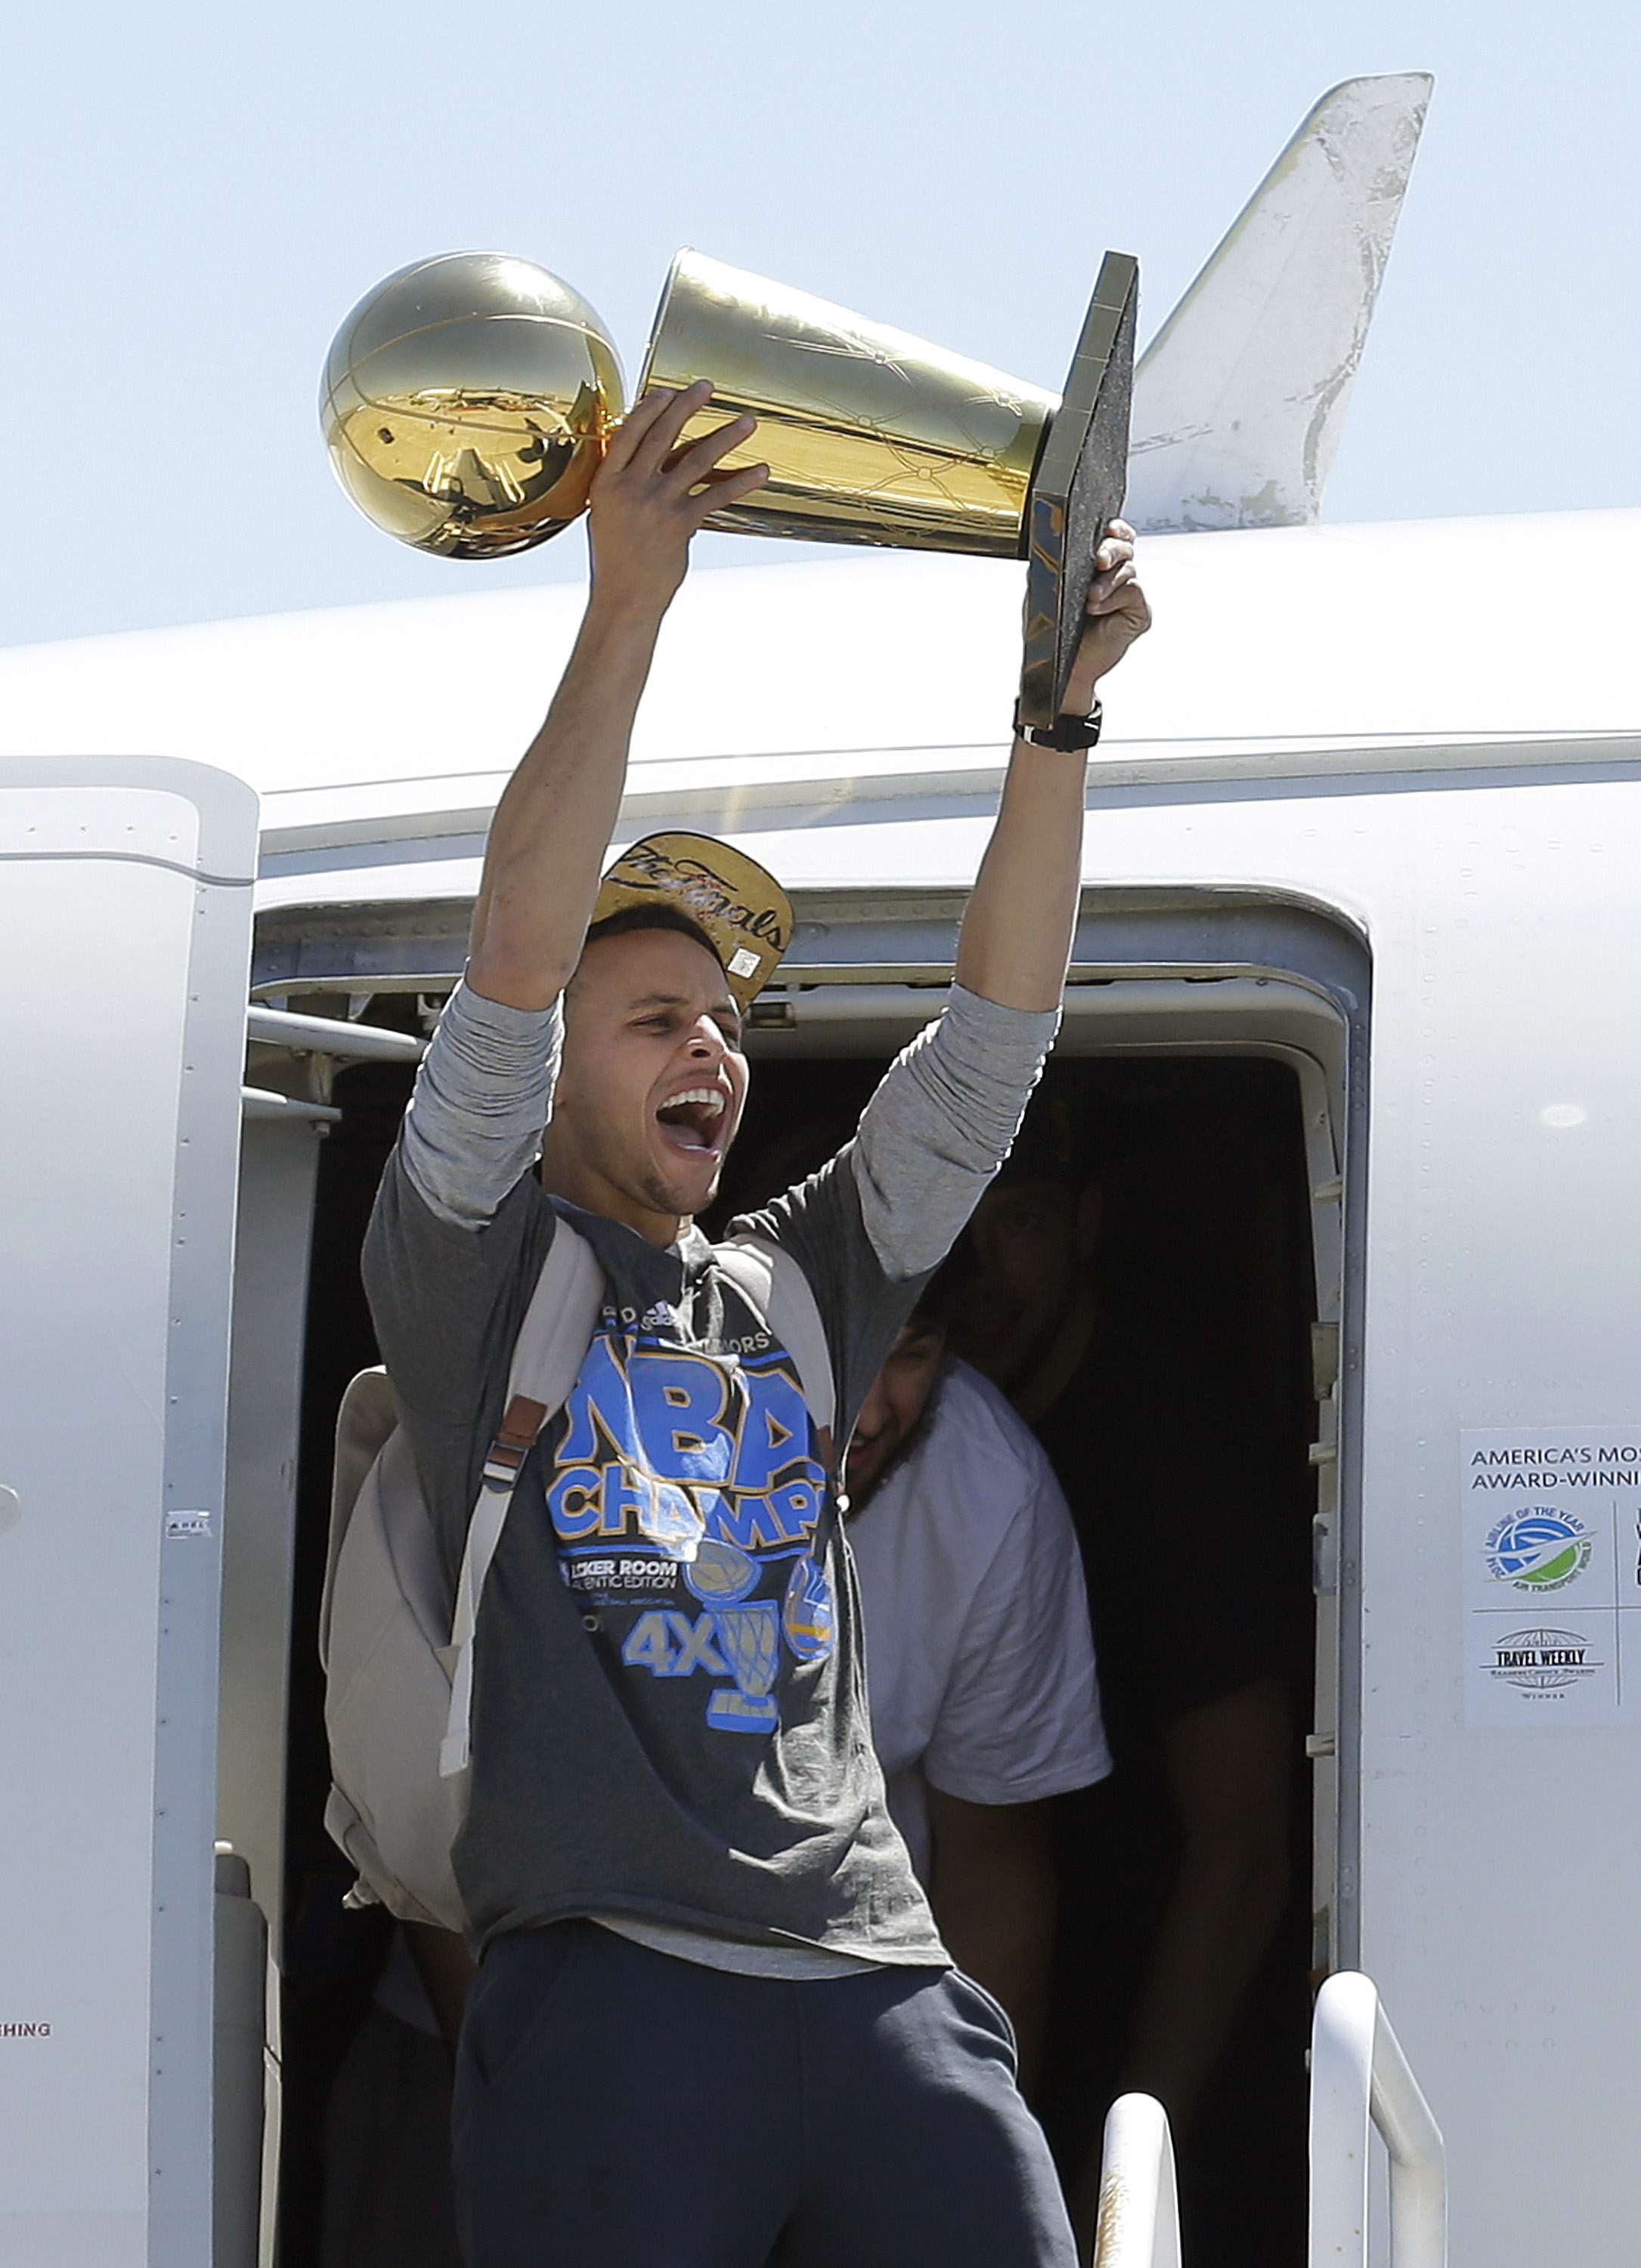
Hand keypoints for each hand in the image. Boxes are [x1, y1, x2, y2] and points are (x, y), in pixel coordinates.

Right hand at [585, 382, 768, 618]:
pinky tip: (760, 472)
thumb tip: (651, 464)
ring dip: (725, 438)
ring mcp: (656, 505)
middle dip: (688, 406)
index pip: (630, 433)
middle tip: (708, 387)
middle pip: (663, 436)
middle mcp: (630, 488)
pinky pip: (715, 495)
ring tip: (748, 422)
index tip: (668, 391)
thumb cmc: (617, 560)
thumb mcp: (607, 515)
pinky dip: (740, 482)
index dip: (650, 409)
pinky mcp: (680, 524)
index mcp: (607, 482)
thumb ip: (625, 486)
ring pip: (696, 460)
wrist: (625, 599)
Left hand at [1060, 520, 1149, 715]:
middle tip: (1098, 560)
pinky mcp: (1139, 614)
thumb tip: (1052, 541)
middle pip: (1125, 548)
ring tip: (1090, 598)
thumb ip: (1054, 562)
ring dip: (1107, 583)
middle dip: (1112, 550)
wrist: (1063, 665)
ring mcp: (1129, 594)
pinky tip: (1097, 609)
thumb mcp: (1047, 589)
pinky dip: (1114, 599)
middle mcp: (1116, 575)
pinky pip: (1133, 595)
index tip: (1107, 529)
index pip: (1114, 536)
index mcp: (1098, 564)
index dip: (1115, 529)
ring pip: (1128, 572)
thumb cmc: (1056, 629)